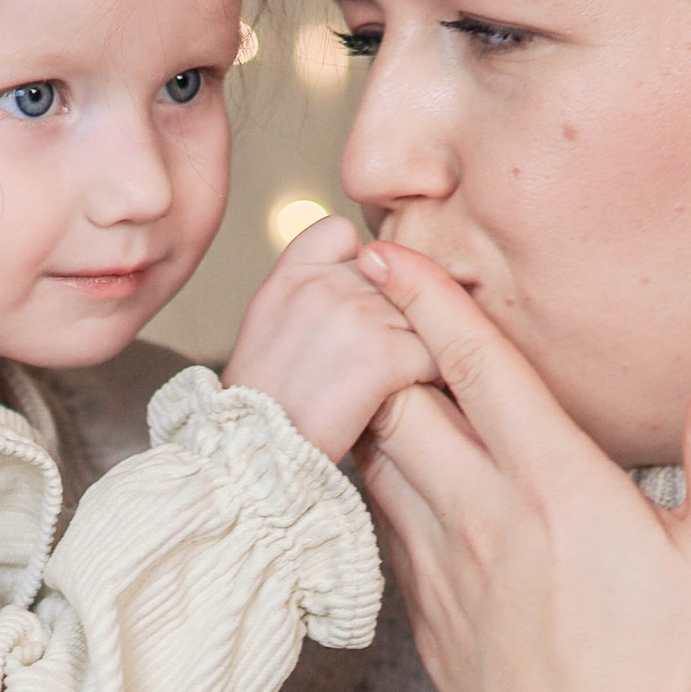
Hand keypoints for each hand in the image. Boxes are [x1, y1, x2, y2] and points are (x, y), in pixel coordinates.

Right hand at [223, 211, 438, 462]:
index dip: (359, 271)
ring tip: (385, 385)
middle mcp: (324, 283)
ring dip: (417, 348)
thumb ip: (313, 287)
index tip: (348, 313)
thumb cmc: (267, 405)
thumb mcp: (270, 325)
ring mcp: (356, 315)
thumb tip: (372, 268)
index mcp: (292, 273)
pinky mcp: (383, 355)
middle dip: (395, 318)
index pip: (345, 235)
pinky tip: (400, 399)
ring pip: (422, 315)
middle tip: (367, 365)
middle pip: (395, 280)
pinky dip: (429, 379)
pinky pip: (435, 354)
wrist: (255, 457)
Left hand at [354, 243, 690, 691]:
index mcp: (558, 493)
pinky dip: (374, 485)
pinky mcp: (428, 628)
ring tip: (356, 363)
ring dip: (366, 411)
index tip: (388, 247)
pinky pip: (384, 533)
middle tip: (357, 288)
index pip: (478, 369)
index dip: (430, 298)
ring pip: (377, 467)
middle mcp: (483, 524)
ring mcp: (444, 579)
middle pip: (400, 405)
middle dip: (378, 340)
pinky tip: (386, 473)